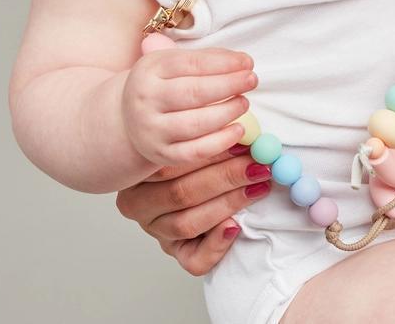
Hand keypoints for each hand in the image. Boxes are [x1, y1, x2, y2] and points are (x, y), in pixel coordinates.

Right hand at [116, 147, 270, 275]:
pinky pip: (193, 258)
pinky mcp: (176, 253)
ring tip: (257, 187)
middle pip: (181, 193)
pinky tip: (235, 227)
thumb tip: (241, 135)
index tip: (241, 143)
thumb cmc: (190, 155)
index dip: (210, 153)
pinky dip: (216, 244)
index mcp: (137, 171)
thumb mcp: (188, 141)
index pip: (170, 164)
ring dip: (229, 203)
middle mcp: (139, 203)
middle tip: (256, 165)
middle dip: (226, 177)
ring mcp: (156, 230)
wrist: (193, 179)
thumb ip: (207, 138)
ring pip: (188, 223)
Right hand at [121, 46, 257, 167]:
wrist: (128, 119)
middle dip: (229, 85)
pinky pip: (195, 152)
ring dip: (227, 112)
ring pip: (195, 124)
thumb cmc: (162, 86)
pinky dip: (220, 142)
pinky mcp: (161, 154)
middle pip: (194, 92)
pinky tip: (238, 130)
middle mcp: (146, 100)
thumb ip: (204, 58)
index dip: (223, 63)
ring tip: (244, 102)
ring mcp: (152, 130)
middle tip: (252, 80)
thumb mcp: (171, 63)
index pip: (191, 63)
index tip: (247, 62)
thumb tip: (241, 61)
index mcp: (149, 70)